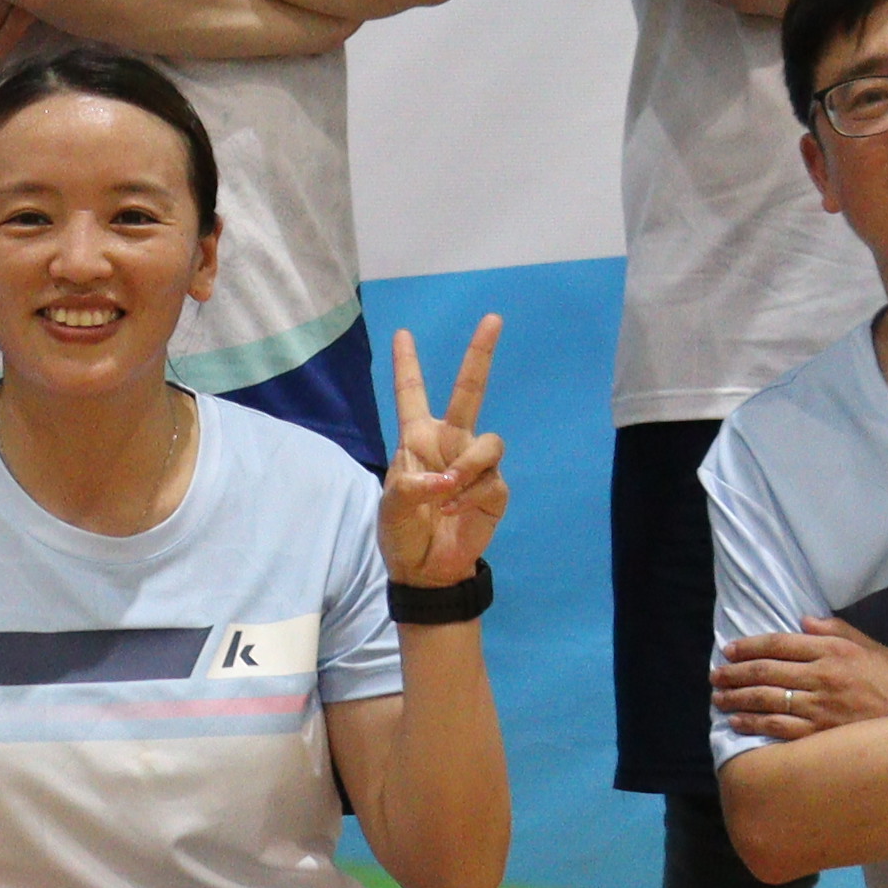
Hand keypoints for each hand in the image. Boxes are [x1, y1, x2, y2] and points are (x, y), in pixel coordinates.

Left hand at [377, 315, 506, 585]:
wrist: (427, 569)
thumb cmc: (402, 532)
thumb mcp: (391, 507)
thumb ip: (412, 487)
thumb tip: (447, 478)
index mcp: (417, 439)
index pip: (411, 393)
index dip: (407, 364)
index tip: (402, 332)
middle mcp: (449, 441)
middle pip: (469, 391)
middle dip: (480, 354)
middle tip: (493, 318)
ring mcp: (475, 463)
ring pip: (489, 441)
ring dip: (468, 466)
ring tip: (448, 492)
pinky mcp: (495, 487)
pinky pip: (491, 479)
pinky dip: (472, 495)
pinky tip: (457, 511)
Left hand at [710, 616, 887, 745]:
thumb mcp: (874, 649)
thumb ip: (838, 631)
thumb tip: (804, 621)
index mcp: (835, 652)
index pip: (779, 644)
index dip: (749, 646)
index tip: (729, 650)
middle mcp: (823, 677)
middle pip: (765, 671)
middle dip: (734, 673)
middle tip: (716, 676)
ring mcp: (820, 708)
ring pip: (765, 700)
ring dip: (737, 699)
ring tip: (719, 698)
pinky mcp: (821, 736)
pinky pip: (778, 728)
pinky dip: (753, 724)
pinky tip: (737, 723)